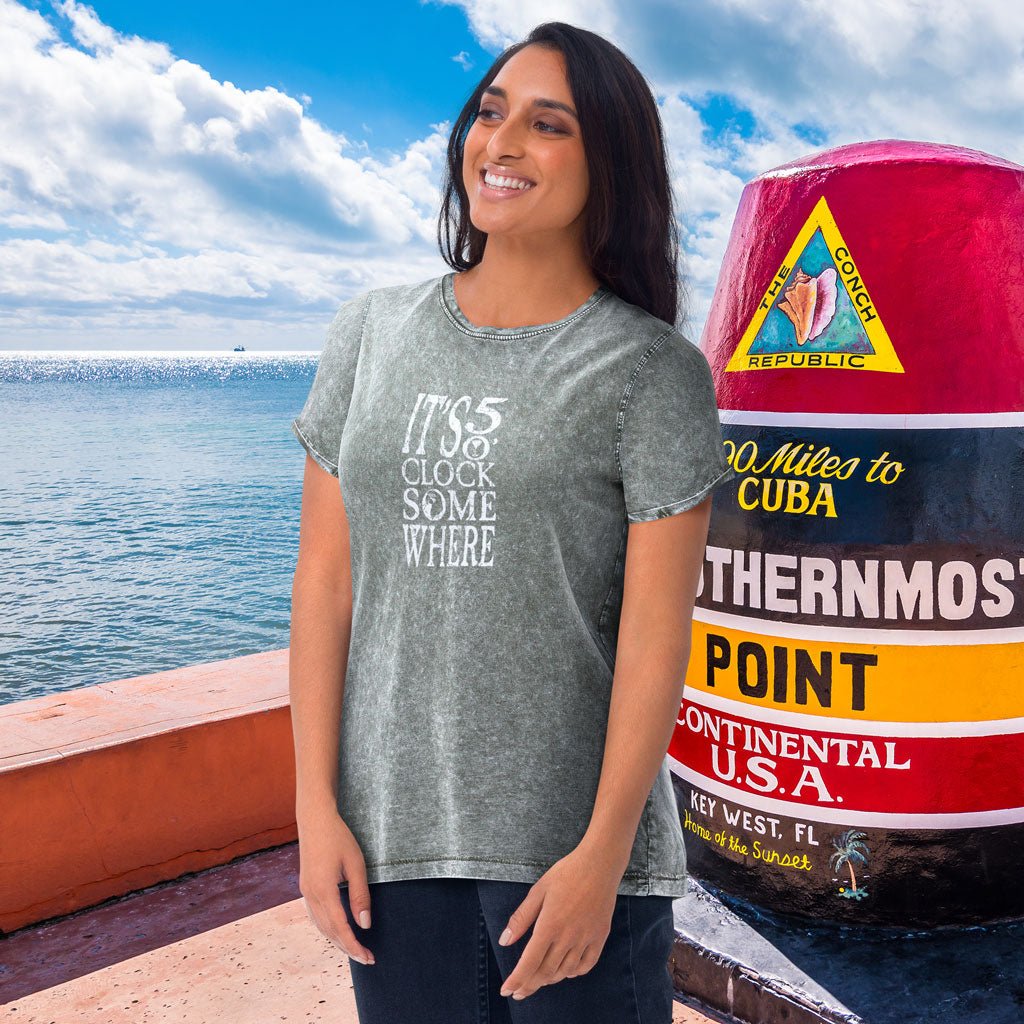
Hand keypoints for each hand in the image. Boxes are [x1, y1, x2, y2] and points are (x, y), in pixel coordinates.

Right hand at [297, 805, 375, 965]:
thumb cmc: (339, 838)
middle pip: (329, 931)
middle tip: (367, 959)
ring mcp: (305, 892)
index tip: (368, 957)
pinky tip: (338, 932)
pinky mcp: (306, 887)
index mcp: (323, 890)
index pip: (340, 927)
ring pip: (321, 926)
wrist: (315, 820)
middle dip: (348, 948)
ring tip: (355, 949)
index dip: (354, 945)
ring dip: (337, 940)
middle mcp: (310, 895)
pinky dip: (328, 929)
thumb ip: (360, 895)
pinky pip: (316, 916)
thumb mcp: (356, 864)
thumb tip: (365, 924)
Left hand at [497, 841, 622, 1000]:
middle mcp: (568, 936)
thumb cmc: (566, 873)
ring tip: (539, 979)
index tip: (507, 990)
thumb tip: (504, 941)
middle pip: (546, 972)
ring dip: (550, 979)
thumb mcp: (538, 891)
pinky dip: (574, 972)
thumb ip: (521, 918)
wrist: (599, 863)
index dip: (517, 979)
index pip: (529, 962)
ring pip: (565, 971)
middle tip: (519, 991)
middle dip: (530, 984)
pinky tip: (566, 970)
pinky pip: (587, 964)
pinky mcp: (600, 936)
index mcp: (549, 925)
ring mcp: (586, 938)